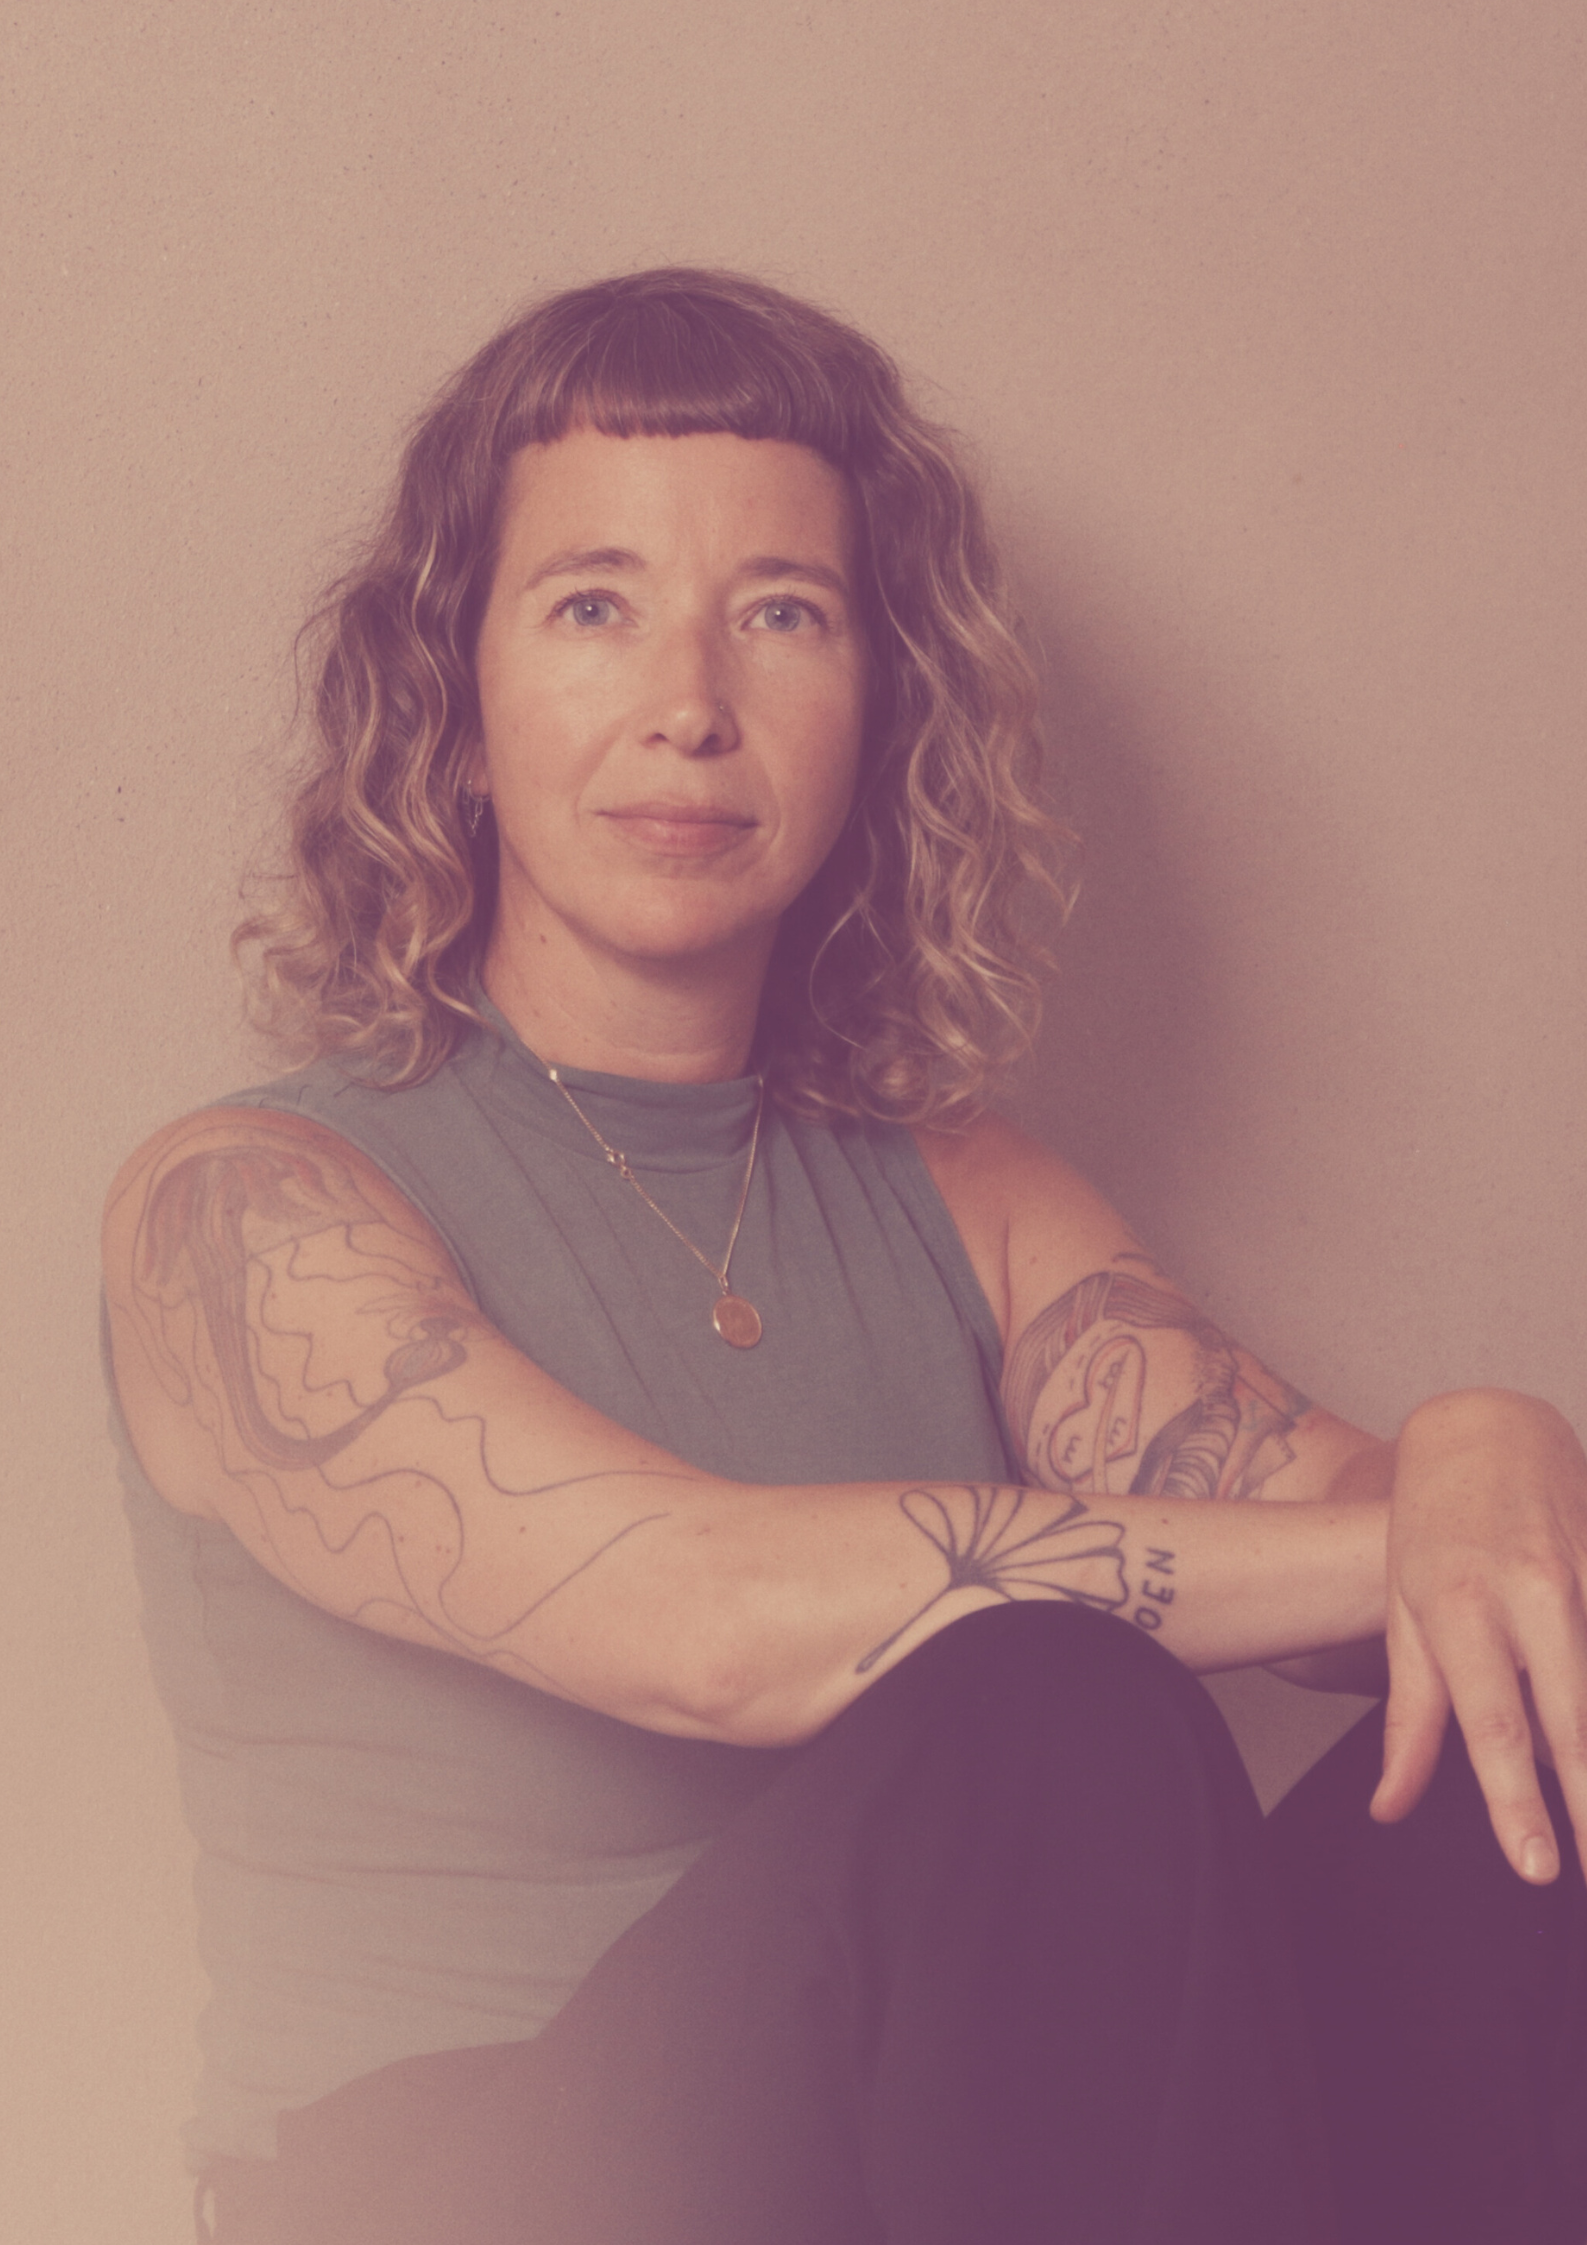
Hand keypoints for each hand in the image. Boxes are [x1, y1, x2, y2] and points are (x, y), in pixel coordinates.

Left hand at [1370, 1389, 1586, 1881]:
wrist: (1480, 1428)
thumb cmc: (1431, 1533)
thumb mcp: (1404, 1615)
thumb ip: (1409, 1717)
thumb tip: (1387, 1808)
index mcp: (1459, 1609)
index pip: (1489, 1723)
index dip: (1515, 1801)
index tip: (1537, 1868)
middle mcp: (1526, 1591)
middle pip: (1572, 1714)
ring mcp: (1581, 1569)